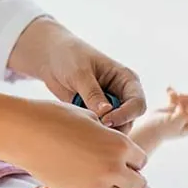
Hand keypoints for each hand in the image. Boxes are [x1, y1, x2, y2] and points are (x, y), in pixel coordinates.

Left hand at [8, 18, 145, 131]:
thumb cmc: (69, 57)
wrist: (50, 58)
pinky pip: (98, 128)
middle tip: (93, 129)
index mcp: (126, 80)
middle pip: (129, 120)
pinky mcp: (95, 114)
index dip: (125, 115)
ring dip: (101, 131)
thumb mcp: (80, 72)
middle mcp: (122, 95)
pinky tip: (77, 126)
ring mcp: (109, 106)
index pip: (137, 104)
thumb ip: (92, 93)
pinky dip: (90, 130)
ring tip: (83, 126)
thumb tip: (105, 112)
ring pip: (114, 128)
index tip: (106, 120)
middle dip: (114, 127)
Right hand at [11, 100, 148, 187]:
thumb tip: (116, 146)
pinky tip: (87, 182)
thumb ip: (109, 135)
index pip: (141, 160)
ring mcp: (94, 186)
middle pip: (139, 185)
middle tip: (116, 169)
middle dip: (130, 178)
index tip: (119, 153)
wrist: (24, 132)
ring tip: (104, 179)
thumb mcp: (90, 118)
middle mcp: (111, 168)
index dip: (131, 156)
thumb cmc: (55, 117)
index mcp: (119, 145)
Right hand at [136, 87, 187, 139]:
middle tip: (181, 96)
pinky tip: (168, 88)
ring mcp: (179, 113)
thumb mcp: (175, 123)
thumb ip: (183, 114)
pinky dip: (172, 93)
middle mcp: (186, 120)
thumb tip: (185, 103)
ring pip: (184, 101)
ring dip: (180, 96)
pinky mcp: (171, 108)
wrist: (148, 127)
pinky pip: (174, 98)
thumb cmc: (162, 128)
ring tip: (173, 93)